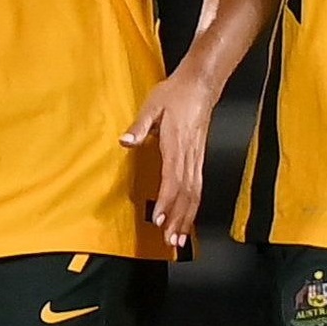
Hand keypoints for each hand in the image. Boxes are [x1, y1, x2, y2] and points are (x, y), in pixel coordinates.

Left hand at [122, 65, 224, 250]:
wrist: (201, 85)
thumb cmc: (175, 94)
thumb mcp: (152, 105)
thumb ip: (139, 126)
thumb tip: (125, 141)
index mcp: (175, 144)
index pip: (172, 178)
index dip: (166, 201)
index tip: (158, 218)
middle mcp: (188, 155)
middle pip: (186, 193)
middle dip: (178, 219)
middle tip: (170, 241)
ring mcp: (196, 158)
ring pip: (194, 194)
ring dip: (187, 218)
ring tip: (179, 239)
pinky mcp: (199, 159)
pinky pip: (197, 187)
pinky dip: (193, 206)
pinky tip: (188, 219)